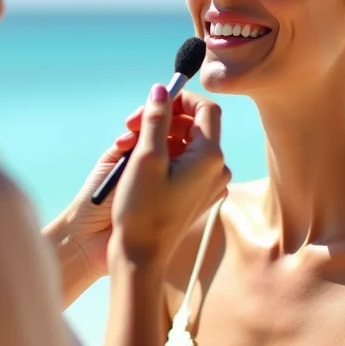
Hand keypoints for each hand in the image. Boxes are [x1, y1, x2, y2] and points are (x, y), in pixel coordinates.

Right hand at [50, 97, 202, 277]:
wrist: (141, 257)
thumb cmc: (141, 209)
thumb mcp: (146, 156)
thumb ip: (156, 118)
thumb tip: (161, 88)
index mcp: (209, 157)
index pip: (206, 109)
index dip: (181, 98)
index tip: (155, 102)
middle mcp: (216, 169)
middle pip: (195, 126)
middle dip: (163, 118)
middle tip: (131, 124)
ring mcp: (208, 184)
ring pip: (186, 144)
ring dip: (159, 137)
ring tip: (127, 146)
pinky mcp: (197, 196)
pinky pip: (184, 164)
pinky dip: (163, 156)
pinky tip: (138, 165)